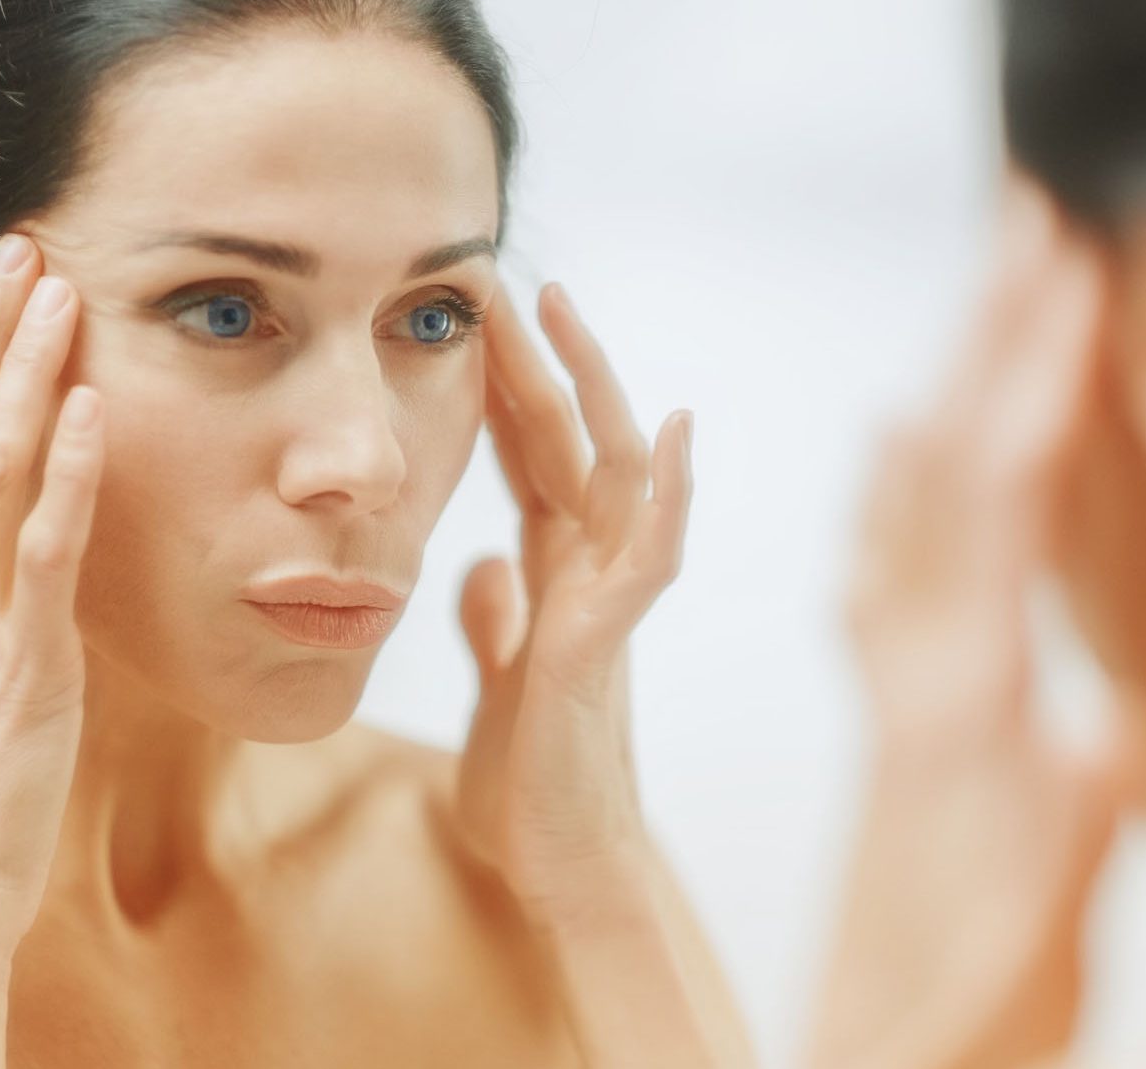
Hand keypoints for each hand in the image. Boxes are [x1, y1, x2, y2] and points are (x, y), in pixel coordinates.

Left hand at [454, 282, 694, 910]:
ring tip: (569, 313)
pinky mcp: (609, 640)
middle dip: (541, 361)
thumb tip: (481, 564)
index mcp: (555, 578)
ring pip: (613, 473)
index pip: (529, 460)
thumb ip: (496, 621)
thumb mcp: (497, 683)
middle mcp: (588, 574)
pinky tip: (673, 430)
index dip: (504, 389)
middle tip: (508, 279)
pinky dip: (666, 491)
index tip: (473, 319)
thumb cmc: (533, 785)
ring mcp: (607, 601)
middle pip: (569, 444)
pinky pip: (649, 553)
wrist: (563, 866)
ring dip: (594, 390)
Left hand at [815, 184, 1129, 1068]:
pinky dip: (904, 487)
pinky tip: (894, 440)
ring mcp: (902, 691)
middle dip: (997, 336)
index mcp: (956, 707)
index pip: (997, 510)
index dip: (1037, 383)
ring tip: (993, 282)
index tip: (1069, 266)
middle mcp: (916, 677)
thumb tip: (1112, 730)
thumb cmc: (961, 1017)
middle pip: (946, 470)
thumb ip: (1069, 832)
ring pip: (915, 503)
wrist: (868, 1067)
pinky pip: (893, 568)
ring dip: (959, 380)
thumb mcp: (1035, 941)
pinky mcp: (900, 717)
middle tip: (1033, 209)